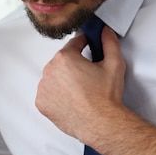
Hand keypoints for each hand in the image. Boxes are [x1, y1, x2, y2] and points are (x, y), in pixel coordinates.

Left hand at [35, 26, 125, 144]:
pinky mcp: (41, 103)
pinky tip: (70, 100)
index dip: (83, 44)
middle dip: (73, 65)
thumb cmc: (106, 96)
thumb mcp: (114, 64)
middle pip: (61, 62)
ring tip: (79, 91)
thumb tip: (105, 31)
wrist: (101, 123)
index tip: (87, 45)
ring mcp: (43, 88)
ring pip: (53, 78)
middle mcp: (49, 70)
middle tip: (87, 76)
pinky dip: (56, 95)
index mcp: (64, 58)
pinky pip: (47, 94)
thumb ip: (109, 42)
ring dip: (62, 80)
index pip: (73, 44)